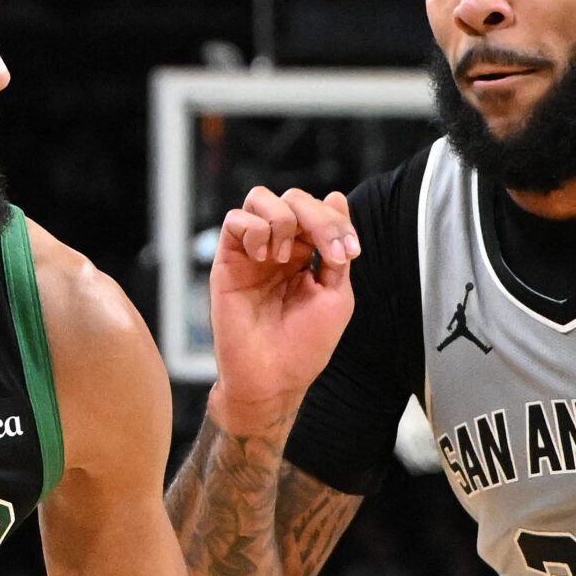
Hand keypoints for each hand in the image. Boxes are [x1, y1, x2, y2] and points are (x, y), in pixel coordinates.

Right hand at [209, 186, 358, 434]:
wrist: (272, 378)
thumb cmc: (303, 346)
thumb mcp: (336, 294)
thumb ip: (336, 248)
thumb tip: (337, 197)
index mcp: (306, 255)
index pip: (320, 212)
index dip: (337, 222)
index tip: (348, 254)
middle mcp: (278, 248)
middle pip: (293, 199)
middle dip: (317, 217)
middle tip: (326, 253)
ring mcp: (251, 253)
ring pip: (260, 198)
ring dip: (283, 219)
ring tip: (284, 257)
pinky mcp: (227, 261)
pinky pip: (234, 220)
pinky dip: (255, 229)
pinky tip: (264, 257)